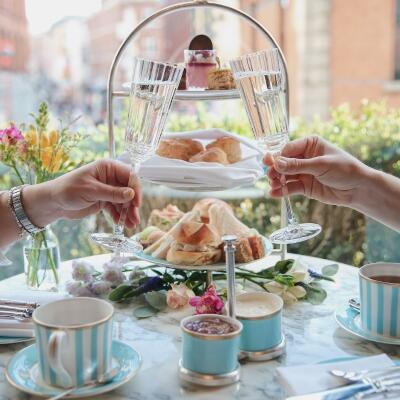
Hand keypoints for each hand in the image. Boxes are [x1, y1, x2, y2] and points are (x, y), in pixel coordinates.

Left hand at [25, 160, 140, 227]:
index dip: (135, 188)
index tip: (136, 203)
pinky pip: (116, 208)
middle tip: (135, 217)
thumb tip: (131, 194)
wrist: (53, 203)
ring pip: (124, 201)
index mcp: (108, 168)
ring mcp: (108, 190)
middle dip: (132, 204)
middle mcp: (110, 177)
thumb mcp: (91, 190)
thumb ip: (112, 193)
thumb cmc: (68, 190)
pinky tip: (122, 224)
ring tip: (131, 225)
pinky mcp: (104, 201)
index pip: (129, 175)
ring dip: (128, 212)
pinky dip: (119, 216)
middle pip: (129, 190)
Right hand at [264, 135, 370, 205]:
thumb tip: (276, 163)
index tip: (269, 163)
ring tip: (273, 186)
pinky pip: (290, 188)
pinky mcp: (304, 186)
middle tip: (270, 176)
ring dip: (277, 181)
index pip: (288, 149)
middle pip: (283, 163)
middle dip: (275, 170)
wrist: (358, 189)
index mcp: (310, 144)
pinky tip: (274, 194)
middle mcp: (304, 157)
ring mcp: (303, 172)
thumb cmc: (344, 169)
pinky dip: (281, 191)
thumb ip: (297, 166)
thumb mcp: (320, 165)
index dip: (278, 157)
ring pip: (284, 176)